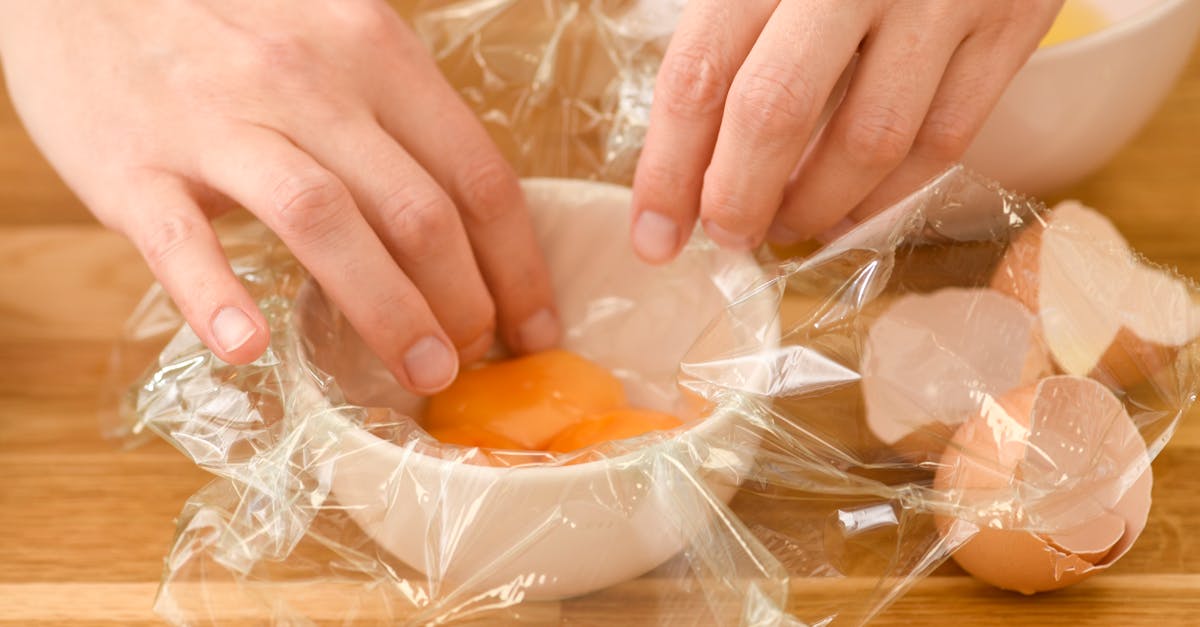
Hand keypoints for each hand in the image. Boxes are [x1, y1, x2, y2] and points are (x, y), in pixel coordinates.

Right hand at [0, 0, 559, 392]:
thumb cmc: (228, 28)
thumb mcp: (335, 44)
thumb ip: (396, 123)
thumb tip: (467, 230)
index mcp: (374, 55)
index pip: (477, 173)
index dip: (519, 264)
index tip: (535, 328)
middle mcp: (309, 82)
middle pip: (416, 208)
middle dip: (465, 301)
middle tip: (473, 363)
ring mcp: (220, 122)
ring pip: (324, 220)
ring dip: (386, 309)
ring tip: (421, 372)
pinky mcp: (134, 164)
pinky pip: (183, 238)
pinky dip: (218, 295)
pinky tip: (250, 346)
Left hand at [630, 0, 1061, 259]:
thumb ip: (723, 22)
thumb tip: (683, 153)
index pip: (701, 71)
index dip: (669, 167)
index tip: (654, 234)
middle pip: (774, 110)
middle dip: (738, 198)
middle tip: (725, 238)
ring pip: (869, 140)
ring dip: (815, 206)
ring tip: (784, 225)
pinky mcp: (1014, 22)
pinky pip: (946, 140)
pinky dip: (889, 195)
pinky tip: (850, 208)